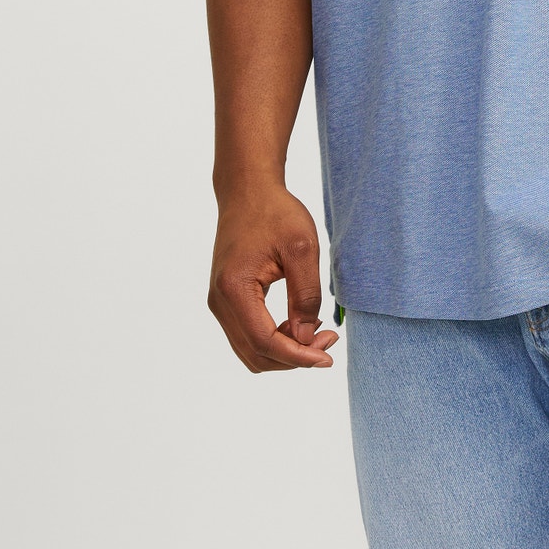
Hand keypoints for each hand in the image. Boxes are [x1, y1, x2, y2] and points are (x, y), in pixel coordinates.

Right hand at [209, 186, 338, 371]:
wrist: (248, 191)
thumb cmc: (275, 213)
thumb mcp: (302, 248)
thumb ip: (305, 295)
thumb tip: (305, 338)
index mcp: (234, 289)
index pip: (265, 342)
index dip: (298, 356)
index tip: (328, 357)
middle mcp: (219, 302)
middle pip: (256, 353)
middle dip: (294, 356)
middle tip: (329, 341)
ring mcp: (220, 302)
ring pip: (251, 349)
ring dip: (284, 351)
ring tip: (317, 333)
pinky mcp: (226, 300)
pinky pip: (249, 335)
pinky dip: (274, 339)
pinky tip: (300, 323)